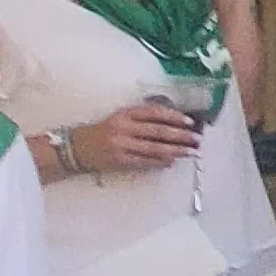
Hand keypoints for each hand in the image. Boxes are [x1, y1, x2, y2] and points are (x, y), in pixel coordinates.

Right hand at [76, 104, 201, 172]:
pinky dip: (161, 162)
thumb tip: (172, 125)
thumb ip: (142, 119)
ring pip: (154, 148)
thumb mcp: (120, 118)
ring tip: (191, 152)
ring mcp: (122, 145)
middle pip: (158, 131)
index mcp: (125, 114)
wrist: (78, 147)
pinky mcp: (120, 160)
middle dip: (180, 136)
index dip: (173, 116)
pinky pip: (145, 162)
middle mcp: (124, 128)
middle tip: (197, 139)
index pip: (154, 112)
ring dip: (176, 151)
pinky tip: (173, 161)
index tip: (189, 121)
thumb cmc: (104, 131)